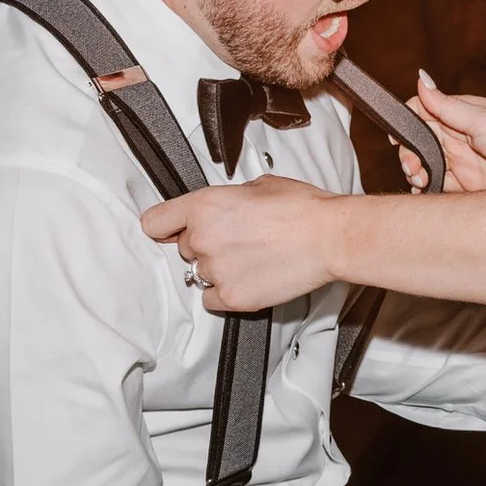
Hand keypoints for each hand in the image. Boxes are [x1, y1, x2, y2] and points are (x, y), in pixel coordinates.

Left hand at [140, 176, 342, 312]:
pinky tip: (251, 279)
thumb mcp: (259, 186)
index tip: (172, 232)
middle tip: (238, 241)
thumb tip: (226, 209)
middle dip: (207, 246)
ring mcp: (215, 271)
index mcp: (204, 205)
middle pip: (185, 249)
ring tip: (252, 259)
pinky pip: (212, 300)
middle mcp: (202, 238)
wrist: (330, 237)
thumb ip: (228, 199)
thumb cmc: (303, 210)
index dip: (166, 227)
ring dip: (219, 269)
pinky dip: (227, 293)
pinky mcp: (232, 297)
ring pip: (200, 274)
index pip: (155, 222)